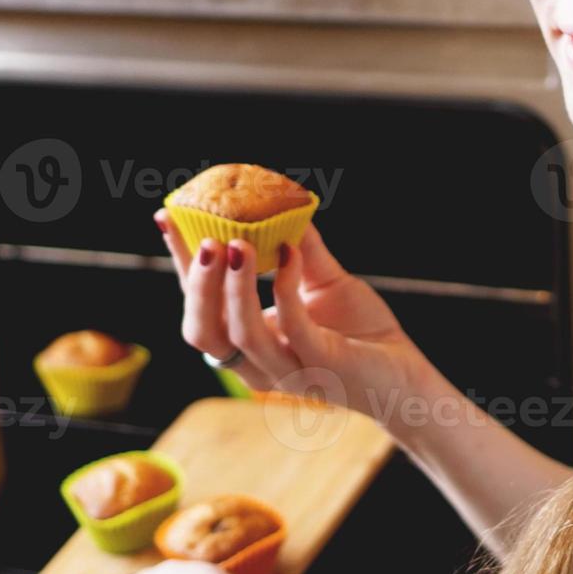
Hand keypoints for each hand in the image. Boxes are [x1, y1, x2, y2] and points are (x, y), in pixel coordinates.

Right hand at [156, 210, 437, 423]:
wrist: (406, 373)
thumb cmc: (362, 332)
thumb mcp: (324, 281)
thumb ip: (300, 248)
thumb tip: (279, 200)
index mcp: (249, 343)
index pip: (200, 305)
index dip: (180, 264)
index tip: (166, 218)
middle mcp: (260, 364)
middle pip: (203, 332)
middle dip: (197, 285)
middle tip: (205, 240)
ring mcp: (290, 370)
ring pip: (240, 336)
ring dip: (233, 288)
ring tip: (239, 244)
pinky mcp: (324, 367)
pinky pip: (295, 330)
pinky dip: (285, 289)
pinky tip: (290, 254)